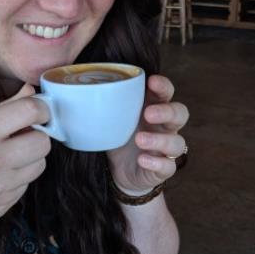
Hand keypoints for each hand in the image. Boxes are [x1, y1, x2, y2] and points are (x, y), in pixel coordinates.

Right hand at [0, 84, 50, 239]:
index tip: (39, 109)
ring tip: (8, 156)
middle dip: (37, 134)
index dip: (41, 108)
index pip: (30, 111)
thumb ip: (1, 110)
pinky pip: (27, 183)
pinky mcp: (4, 205)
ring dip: (30, 157)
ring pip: (40, 164)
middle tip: (23, 134)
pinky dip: (19, 176)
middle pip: (43, 141)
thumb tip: (31, 93)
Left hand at [106, 74, 188, 192]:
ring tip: (139, 139)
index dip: (163, 86)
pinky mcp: (163, 168)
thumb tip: (74, 94)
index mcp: (154, 109)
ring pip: (177, 142)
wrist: (120, 171)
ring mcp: (166, 149)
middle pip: (180, 113)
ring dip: (160, 140)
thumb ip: (103, 106)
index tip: (151, 81)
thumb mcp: (111, 120)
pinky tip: (142, 160)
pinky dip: (157, 163)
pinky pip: (168, 166)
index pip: (166, 93)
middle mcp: (164, 127)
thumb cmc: (119, 137)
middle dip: (167, 111)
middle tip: (148, 113)